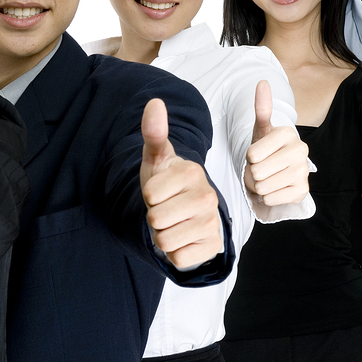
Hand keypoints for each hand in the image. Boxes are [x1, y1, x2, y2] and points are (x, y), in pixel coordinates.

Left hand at [140, 98, 221, 269]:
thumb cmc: (168, 183)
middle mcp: (208, 197)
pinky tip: (184, 238)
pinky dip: (176, 253)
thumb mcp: (157, 158)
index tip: (161, 191)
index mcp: (192, 173)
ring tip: (174, 222)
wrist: (185, 212)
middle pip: (156, 219)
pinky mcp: (213, 246)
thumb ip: (154, 132)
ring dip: (163, 236)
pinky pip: (178, 258)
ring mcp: (212, 223)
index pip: (149, 195)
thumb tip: (154, 102)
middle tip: (167, 209)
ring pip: (165, 241)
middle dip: (154, 218)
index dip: (148, 196)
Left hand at [244, 80, 309, 206]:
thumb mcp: (260, 130)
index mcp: (288, 133)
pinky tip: (275, 188)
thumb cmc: (265, 150)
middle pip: (257, 171)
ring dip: (259, 186)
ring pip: (263, 187)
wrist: (277, 173)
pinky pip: (271, 199)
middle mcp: (301, 150)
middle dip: (253, 174)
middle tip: (261, 169)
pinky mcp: (303, 191)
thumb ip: (261, 107)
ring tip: (267, 178)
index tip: (257, 154)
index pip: (252, 154)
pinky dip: (268, 197)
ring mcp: (304, 172)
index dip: (249, 157)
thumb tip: (262, 82)